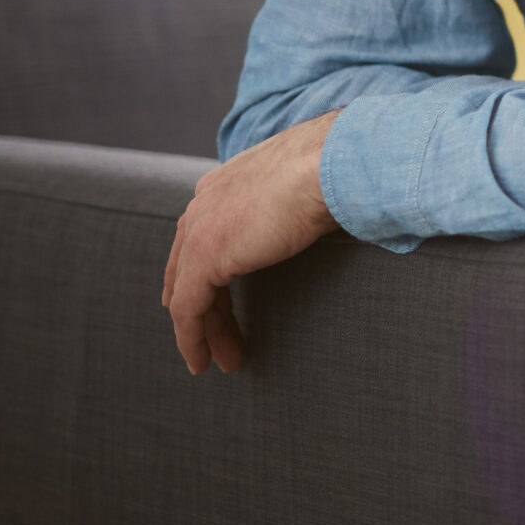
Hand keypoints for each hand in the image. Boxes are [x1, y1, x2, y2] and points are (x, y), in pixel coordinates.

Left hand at [162, 111, 343, 374]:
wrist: (331, 163)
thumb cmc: (336, 168)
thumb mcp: (305, 183)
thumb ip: (294, 200)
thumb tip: (321, 211)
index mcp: (223, 184)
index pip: (201, 238)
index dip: (207, 275)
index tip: (219, 304)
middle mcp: (203, 204)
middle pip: (189, 267)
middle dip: (203, 307)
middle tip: (217, 339)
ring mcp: (199, 230)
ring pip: (188, 293)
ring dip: (202, 331)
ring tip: (218, 360)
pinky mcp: (204, 259)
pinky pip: (189, 311)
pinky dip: (193, 340)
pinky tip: (203, 361)